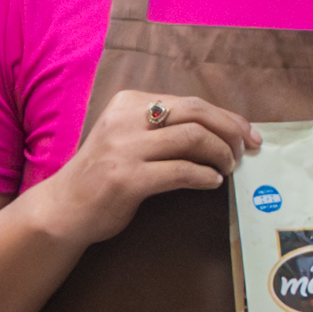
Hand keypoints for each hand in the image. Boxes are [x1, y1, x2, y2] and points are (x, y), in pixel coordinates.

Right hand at [34, 88, 260, 244]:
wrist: (63, 208)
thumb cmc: (104, 174)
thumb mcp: (129, 138)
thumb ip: (165, 129)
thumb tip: (221, 131)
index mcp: (129, 103)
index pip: (191, 103)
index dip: (227, 117)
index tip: (249, 134)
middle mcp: (126, 119)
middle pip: (196, 113)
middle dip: (230, 130)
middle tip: (245, 151)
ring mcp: (124, 149)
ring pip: (192, 138)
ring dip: (220, 154)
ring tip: (228, 168)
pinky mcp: (126, 179)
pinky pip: (180, 171)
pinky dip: (204, 176)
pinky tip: (212, 183)